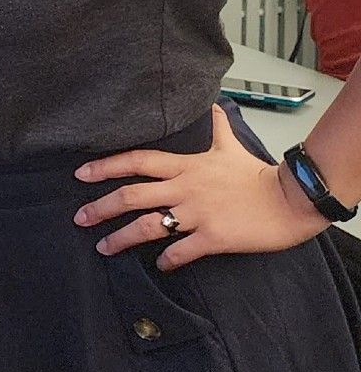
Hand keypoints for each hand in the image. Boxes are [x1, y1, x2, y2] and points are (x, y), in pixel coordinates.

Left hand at [73, 104, 328, 269]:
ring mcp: (197, 214)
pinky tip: (160, 266)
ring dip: (122, 238)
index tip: (80, 173)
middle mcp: (184, 188)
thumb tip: (214, 105)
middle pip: (132, 195)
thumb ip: (217, 129)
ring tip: (103, 247)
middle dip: (101, 206)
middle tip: (79, 217)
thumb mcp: (230, 147)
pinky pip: (181, 251)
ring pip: (149, 226)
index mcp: (185, 166)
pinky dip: (167, 260)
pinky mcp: (213, 238)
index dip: (106, 166)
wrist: (291, 199)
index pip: (136, 161)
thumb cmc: (259, 175)